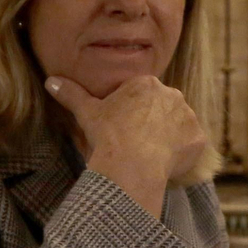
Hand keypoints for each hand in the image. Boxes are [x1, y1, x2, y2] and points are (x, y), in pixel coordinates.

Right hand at [45, 74, 206, 217]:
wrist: (132, 163)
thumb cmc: (109, 135)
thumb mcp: (87, 112)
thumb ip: (71, 94)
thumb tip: (50, 81)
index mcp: (146, 84)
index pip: (142, 96)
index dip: (131, 114)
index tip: (122, 129)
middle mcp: (173, 94)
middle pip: (162, 109)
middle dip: (152, 123)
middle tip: (136, 145)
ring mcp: (188, 116)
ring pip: (179, 126)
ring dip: (169, 138)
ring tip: (150, 156)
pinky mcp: (198, 139)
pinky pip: (191, 146)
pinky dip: (182, 154)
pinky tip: (166, 165)